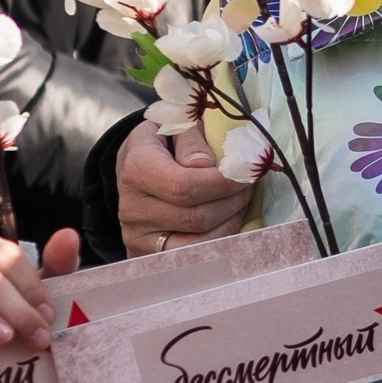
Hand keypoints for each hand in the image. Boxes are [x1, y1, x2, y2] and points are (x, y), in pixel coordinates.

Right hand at [118, 119, 250, 254]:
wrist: (133, 168)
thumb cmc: (161, 143)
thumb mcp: (173, 126)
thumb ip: (191, 140)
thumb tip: (207, 166)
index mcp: (136, 170)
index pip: (185, 186)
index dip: (223, 183)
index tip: (246, 172)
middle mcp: (132, 208)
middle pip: (196, 217)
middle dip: (232, 201)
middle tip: (249, 185)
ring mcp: (137, 236)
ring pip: (199, 240)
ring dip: (230, 221)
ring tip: (240, 200)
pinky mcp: (147, 255)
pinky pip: (194, 256)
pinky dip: (220, 238)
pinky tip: (228, 219)